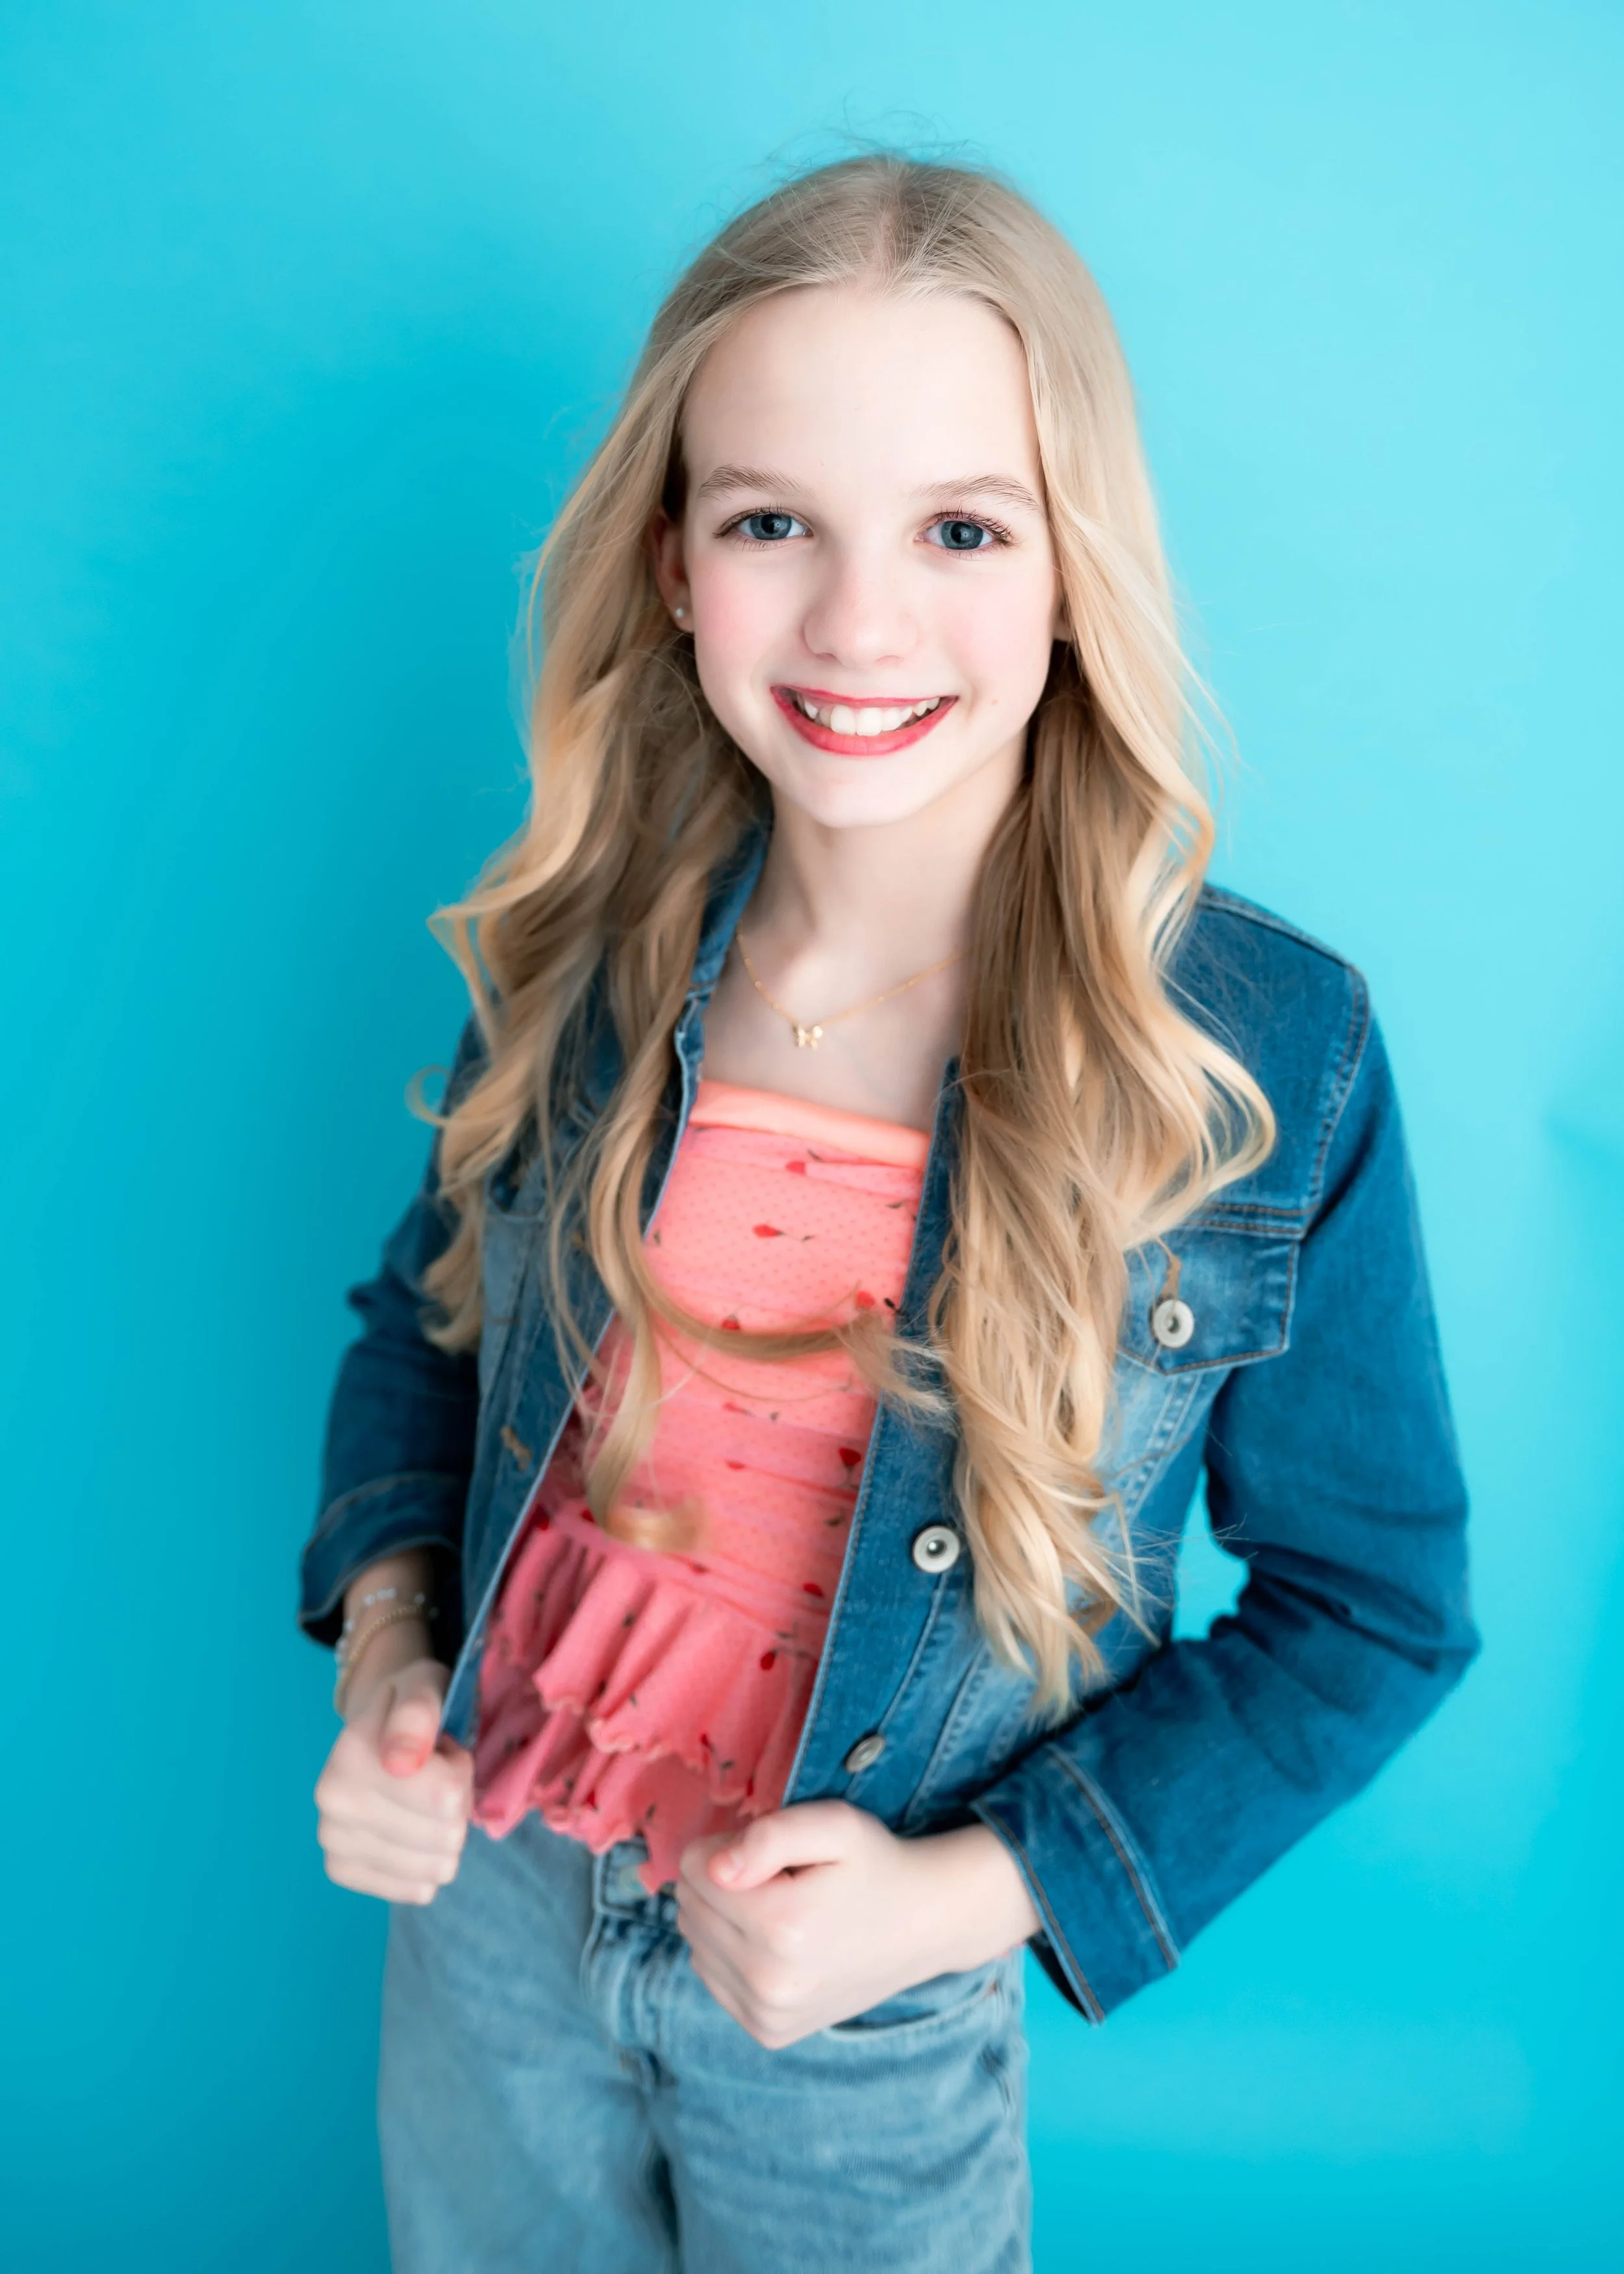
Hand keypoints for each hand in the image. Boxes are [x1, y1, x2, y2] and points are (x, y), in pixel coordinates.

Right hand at [313, 1618, 472, 1904]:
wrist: (375, 1730)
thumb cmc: (409, 1710)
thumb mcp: (423, 1689)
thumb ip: (417, 1715)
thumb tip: (401, 1764)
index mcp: (351, 1754)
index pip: (448, 1797)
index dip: (460, 1771)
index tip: (441, 1751)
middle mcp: (332, 1803)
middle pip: (446, 1835)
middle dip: (457, 1804)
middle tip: (436, 1776)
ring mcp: (333, 1842)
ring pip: (437, 1867)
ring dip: (444, 1833)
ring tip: (424, 1800)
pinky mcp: (342, 1871)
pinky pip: (418, 1890)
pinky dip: (427, 1863)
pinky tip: (412, 1831)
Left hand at [674, 1801, 1039, 2048]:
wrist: (922, 1927)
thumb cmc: (874, 1865)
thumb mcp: (835, 1824)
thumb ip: (769, 1835)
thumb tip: (712, 1870)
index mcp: (782, 1926)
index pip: (693, 1867)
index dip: (729, 1845)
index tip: (774, 1853)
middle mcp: (768, 1982)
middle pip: (689, 1906)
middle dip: (723, 1881)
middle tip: (780, 1879)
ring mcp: (767, 2015)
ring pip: (694, 1942)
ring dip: (724, 1918)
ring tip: (782, 1910)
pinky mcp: (767, 2032)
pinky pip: (712, 1977)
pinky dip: (732, 1953)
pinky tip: (777, 1944)